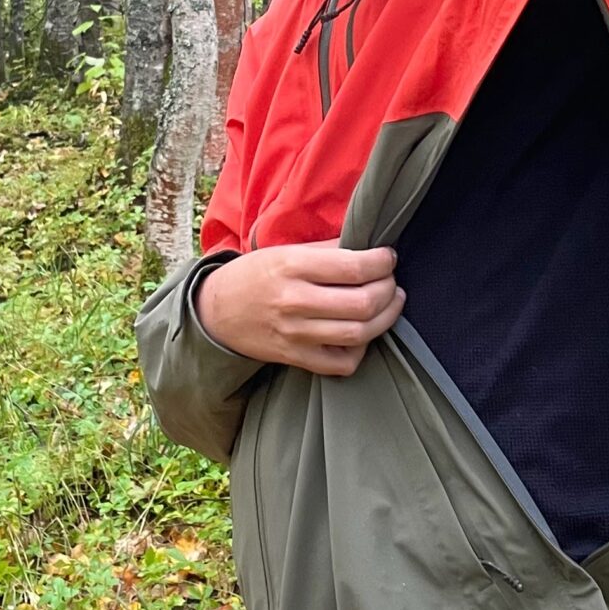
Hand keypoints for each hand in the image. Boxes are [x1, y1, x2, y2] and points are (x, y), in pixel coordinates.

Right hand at [195, 240, 403, 376]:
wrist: (217, 312)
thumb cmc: (255, 276)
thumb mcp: (285, 251)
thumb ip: (327, 250)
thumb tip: (369, 247)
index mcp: (292, 266)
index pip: (353, 266)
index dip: (382, 261)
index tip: (388, 257)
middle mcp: (294, 302)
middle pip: (363, 302)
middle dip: (389, 288)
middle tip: (391, 280)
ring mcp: (295, 335)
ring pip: (359, 333)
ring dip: (386, 317)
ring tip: (390, 302)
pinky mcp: (296, 358)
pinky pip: (342, 363)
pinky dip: (362, 349)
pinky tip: (364, 333)